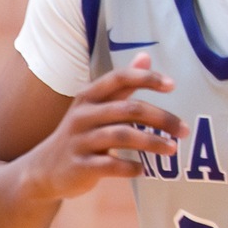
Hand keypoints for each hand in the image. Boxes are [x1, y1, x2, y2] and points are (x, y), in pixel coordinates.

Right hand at [14, 55, 181, 201]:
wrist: (42, 171)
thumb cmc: (79, 135)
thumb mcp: (95, 106)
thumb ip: (122, 85)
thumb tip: (146, 56)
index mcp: (88, 97)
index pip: (119, 78)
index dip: (146, 79)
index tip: (172, 86)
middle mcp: (83, 116)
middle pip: (128, 109)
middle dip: (161, 119)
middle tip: (185, 130)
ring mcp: (80, 141)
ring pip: (122, 136)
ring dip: (152, 143)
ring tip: (172, 149)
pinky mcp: (80, 166)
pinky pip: (111, 165)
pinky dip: (131, 167)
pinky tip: (144, 170)